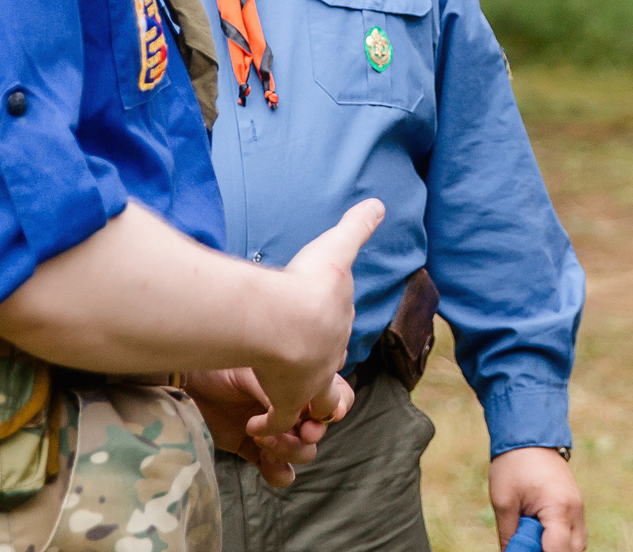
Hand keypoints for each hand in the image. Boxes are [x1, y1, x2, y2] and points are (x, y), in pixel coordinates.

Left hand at [185, 367, 341, 488]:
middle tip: (296, 430)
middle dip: (309, 434)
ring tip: (261, 437)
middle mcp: (293, 407)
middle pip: (321, 430)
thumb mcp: (261, 369)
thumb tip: (303, 410)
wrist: (186, 380)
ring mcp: (276, 431)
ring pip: (304, 452)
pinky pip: (279, 471)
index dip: (335, 409)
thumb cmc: (225, 363)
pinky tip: (266, 463)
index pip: (337, 397)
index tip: (314, 415)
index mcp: (301, 380)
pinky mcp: (256, 451)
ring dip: (289, 449)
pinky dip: (278, 472)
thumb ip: (286, 390)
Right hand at [250, 199, 382, 438]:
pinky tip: (254, 428)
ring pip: (314, 403)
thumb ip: (355, 228)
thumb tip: (378, 204)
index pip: (336, 336)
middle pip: (330, 372)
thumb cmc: (310, 283)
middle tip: (304, 376)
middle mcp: (328, 358)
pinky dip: (268, 428)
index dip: (328, 337)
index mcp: (337, 326)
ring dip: (299, 407)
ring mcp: (309, 382)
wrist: (288, 318)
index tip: (319, 338)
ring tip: (281, 409)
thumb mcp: (336, 248)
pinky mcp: (286, 400)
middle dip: (321, 376)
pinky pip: (279, 423)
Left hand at [488, 447, 583, 551]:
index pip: (558, 551)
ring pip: (576, 546)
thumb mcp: (504, 502)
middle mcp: (576, 511)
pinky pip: (574, 534)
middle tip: (528, 544)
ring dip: (557, 548)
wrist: (529, 434)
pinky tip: (541, 534)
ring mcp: (579, 508)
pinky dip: (560, 541)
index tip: (524, 549)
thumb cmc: (514, 464)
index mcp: (559, 508)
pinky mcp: (576, 506)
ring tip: (533, 537)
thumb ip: (510, 535)